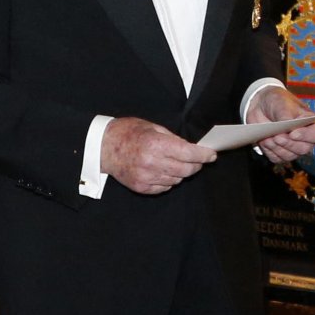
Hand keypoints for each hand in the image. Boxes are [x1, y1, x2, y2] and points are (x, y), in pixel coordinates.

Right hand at [100, 116, 214, 195]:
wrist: (103, 148)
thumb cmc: (127, 133)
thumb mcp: (152, 127)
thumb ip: (172, 139)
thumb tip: (191, 149)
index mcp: (156, 144)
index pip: (189, 154)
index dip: (204, 155)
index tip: (211, 155)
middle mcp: (152, 162)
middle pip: (186, 169)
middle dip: (195, 165)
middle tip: (196, 160)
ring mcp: (146, 176)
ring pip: (177, 180)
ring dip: (181, 173)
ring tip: (174, 163)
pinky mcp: (141, 186)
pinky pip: (165, 187)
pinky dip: (168, 180)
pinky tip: (162, 171)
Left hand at [246, 84, 314, 163]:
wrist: (261, 106)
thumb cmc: (277, 102)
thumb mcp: (282, 104)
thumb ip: (286, 116)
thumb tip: (286, 127)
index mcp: (312, 124)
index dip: (305, 136)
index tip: (293, 133)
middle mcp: (305, 139)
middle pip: (302, 149)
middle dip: (288, 144)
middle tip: (277, 137)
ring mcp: (292, 147)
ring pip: (288, 156)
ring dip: (277, 148)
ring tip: (268, 137)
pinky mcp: (279, 152)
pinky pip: (276, 158)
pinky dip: (269, 151)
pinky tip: (264, 141)